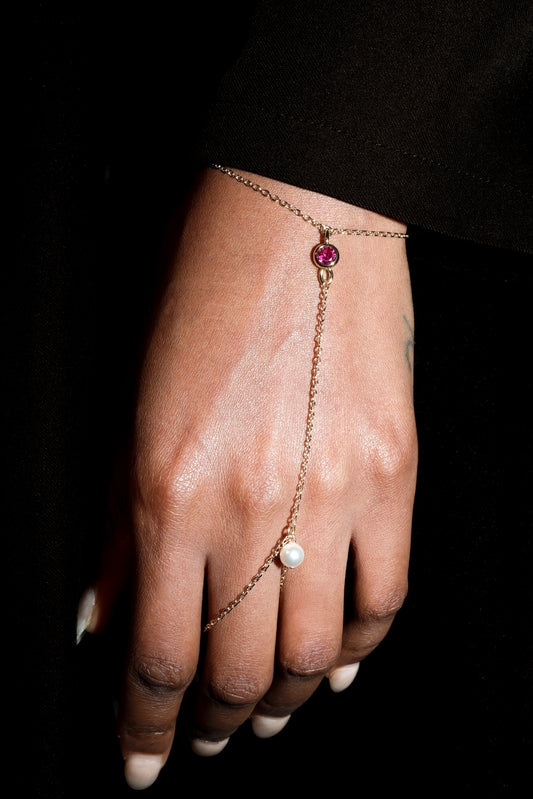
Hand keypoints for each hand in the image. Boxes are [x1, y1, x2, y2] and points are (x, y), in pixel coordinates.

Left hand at [80, 168, 416, 788]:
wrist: (296, 222)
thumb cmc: (202, 300)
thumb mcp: (136, 410)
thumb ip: (121, 528)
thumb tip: (103, 617)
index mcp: (169, 490)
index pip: (156, 652)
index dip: (145, 726)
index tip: (142, 762)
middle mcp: (253, 507)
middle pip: (234, 668)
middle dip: (210, 721)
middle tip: (205, 735)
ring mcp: (334, 495)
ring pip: (313, 653)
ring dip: (282, 699)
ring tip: (263, 711)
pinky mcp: (394, 475)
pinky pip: (386, 598)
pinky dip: (358, 648)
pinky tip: (335, 662)